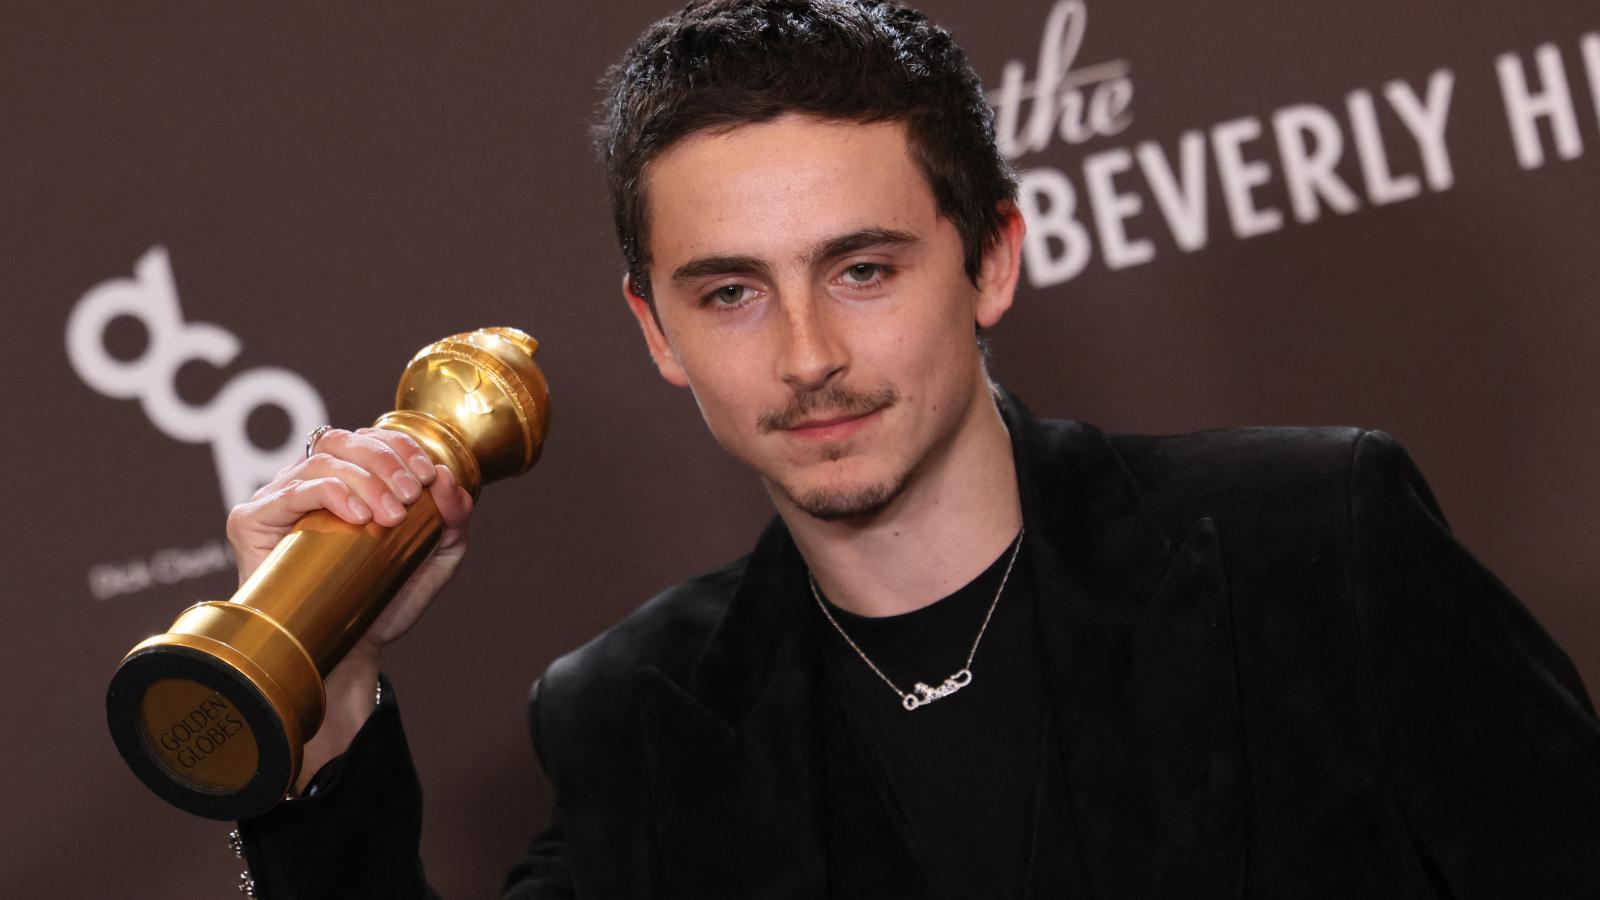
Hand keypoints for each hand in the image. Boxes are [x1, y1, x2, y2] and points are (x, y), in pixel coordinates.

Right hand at [226, 426, 474, 654]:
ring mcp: (277, 500)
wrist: (349, 650)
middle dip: (386, 460)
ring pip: (321, 462)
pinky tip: (357, 515)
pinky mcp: (251, 521)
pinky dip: (331, 492)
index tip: (428, 477)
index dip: (401, 446)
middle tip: (411, 495)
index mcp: (345, 480)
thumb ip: (452, 518)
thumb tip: (448, 477)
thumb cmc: (385, 599)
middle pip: (344, 442)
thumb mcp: (435, 557)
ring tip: (391, 516)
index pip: (368, 438)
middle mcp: (307, 482)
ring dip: (365, 480)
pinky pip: (292, 491)